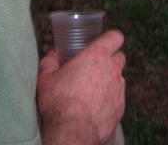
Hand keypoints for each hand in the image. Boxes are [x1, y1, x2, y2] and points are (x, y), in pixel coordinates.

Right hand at [37, 29, 125, 144]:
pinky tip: (95, 106)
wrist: (72, 130)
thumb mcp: (46, 77)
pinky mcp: (120, 108)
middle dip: (110, 59)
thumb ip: (50, 61)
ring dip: (109, 80)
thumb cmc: (59, 101)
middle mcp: (112, 69)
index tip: (104, 43)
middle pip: (119, 57)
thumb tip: (52, 55)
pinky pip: (117, 98)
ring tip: (93, 90)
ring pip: (119, 78)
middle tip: (94, 67)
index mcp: (97, 55)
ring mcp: (119, 89)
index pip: (115, 37)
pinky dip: (109, 99)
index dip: (111, 39)